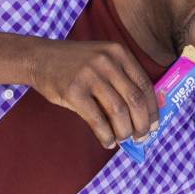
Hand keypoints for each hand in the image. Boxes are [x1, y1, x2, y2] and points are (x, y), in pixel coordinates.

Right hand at [26, 39, 158, 148]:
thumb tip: (141, 114)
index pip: (145, 85)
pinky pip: (97, 120)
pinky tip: (107, 141)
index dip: (153, 109)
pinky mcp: (73, 91)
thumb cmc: (75, 64)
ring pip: (118, 111)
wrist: (39, 57)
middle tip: (141, 137)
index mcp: (118, 52)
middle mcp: (106, 61)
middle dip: (142, 124)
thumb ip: (121, 78)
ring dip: (124, 131)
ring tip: (123, 139)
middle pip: (135, 99)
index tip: (155, 125)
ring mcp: (89, 75)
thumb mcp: (102, 59)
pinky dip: (106, 135)